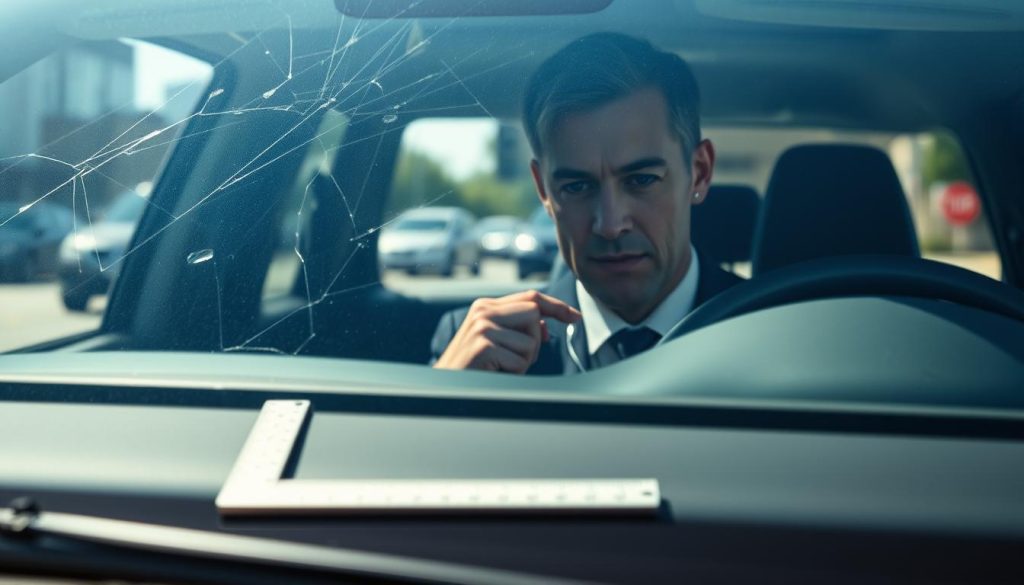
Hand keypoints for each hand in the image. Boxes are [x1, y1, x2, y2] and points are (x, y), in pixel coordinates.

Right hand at [434, 290, 581, 372]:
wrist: (443, 388)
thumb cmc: (473, 368)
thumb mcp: (497, 343)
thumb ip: (518, 329)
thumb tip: (545, 325)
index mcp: (485, 306)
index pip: (531, 297)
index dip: (556, 306)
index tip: (575, 316)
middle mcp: (483, 311)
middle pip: (534, 314)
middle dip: (535, 341)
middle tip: (516, 359)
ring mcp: (482, 327)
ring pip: (531, 340)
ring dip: (523, 361)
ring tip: (500, 367)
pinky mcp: (484, 346)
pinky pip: (521, 360)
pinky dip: (514, 373)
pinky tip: (495, 373)